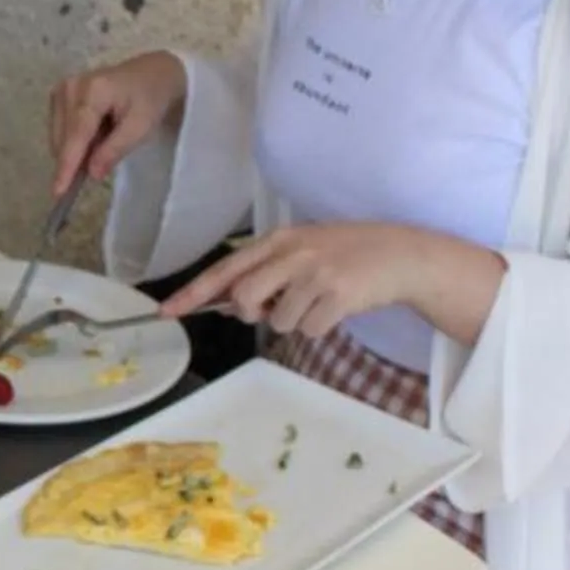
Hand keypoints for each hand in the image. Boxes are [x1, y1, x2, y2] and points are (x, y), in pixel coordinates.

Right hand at [46, 51, 187, 195]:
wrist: (150, 73)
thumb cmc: (150, 99)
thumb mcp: (141, 128)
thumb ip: (114, 150)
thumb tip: (91, 173)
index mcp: (94, 91)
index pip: (76, 134)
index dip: (67, 165)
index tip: (58, 191)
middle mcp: (71, 86)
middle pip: (64, 138)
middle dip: (77, 158)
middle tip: (105, 159)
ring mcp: (62, 88)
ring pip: (59, 136)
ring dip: (77, 148)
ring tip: (105, 137)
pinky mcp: (58, 94)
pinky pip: (59, 130)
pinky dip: (75, 139)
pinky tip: (95, 131)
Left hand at [165, 221, 452, 341]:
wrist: (400, 255)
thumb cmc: (346, 255)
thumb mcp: (302, 252)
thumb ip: (265, 273)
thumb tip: (227, 305)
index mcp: (278, 240)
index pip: (226, 269)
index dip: (195, 292)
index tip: (169, 310)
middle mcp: (293, 252)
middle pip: (246, 298)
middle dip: (254, 314)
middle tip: (277, 307)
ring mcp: (316, 273)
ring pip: (279, 320)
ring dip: (296, 321)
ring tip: (320, 301)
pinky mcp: (338, 295)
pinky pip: (309, 330)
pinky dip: (320, 328)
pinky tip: (337, 308)